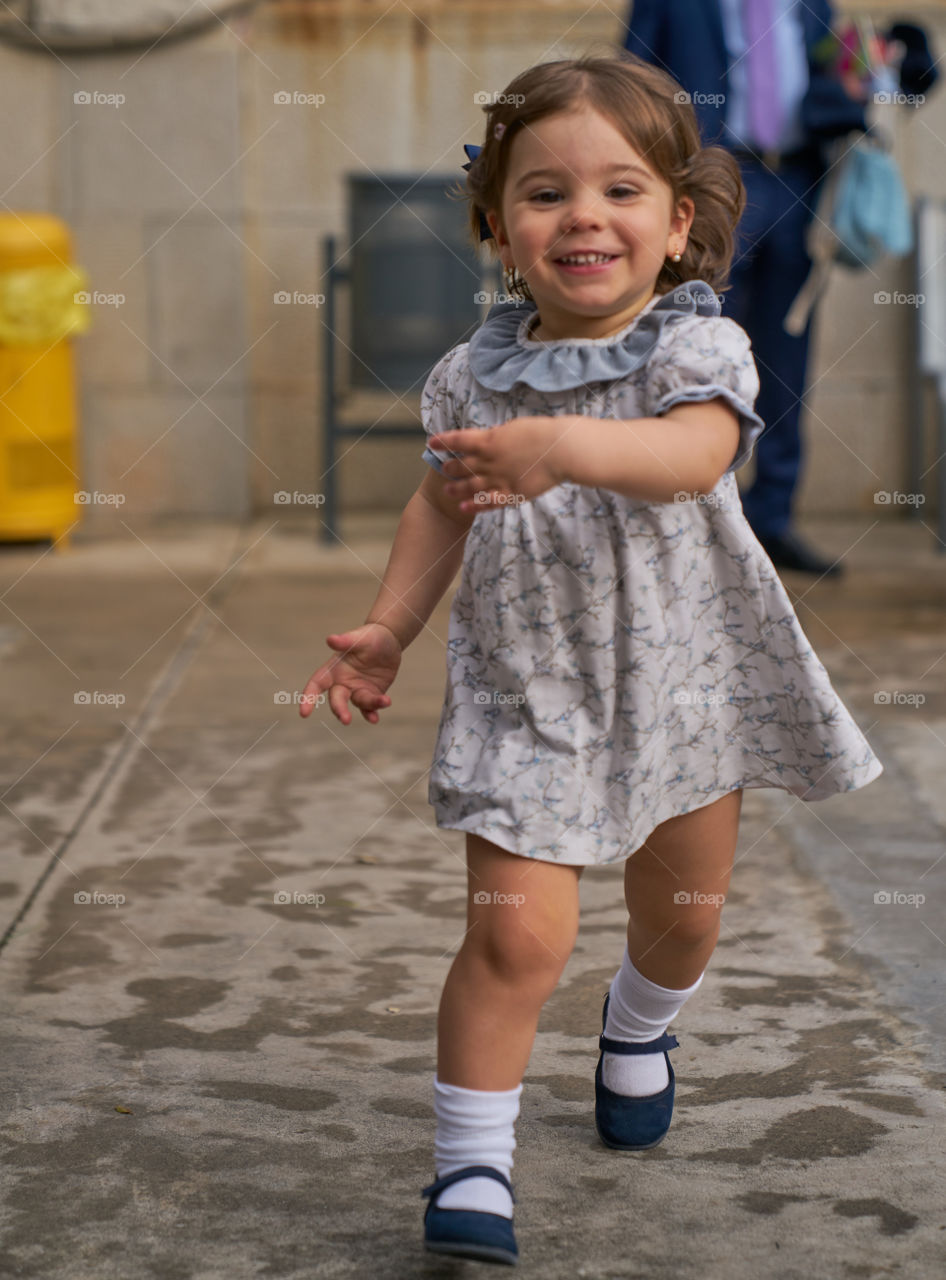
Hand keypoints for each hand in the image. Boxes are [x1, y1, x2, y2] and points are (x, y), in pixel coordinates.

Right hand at [298, 622, 401, 724]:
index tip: (304, 713)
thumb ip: (345, 641)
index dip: (309, 697)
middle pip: (337, 699)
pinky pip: (369, 708)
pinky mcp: (371, 695)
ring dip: (369, 705)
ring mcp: (357, 690)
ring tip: (384, 700)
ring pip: (358, 703)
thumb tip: (330, 639)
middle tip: (345, 719)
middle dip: (340, 709)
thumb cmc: (370, 636)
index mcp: (334, 669)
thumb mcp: (359, 637)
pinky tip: (375, 718)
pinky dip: (372, 713)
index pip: (317, 684)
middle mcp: (343, 682)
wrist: (389, 641)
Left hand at [428, 416, 572, 511]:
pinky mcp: (512, 493)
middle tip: (444, 468)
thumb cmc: (543, 433)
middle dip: (451, 466)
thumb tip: (489, 438)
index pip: (459, 439)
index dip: (443, 441)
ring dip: (457, 488)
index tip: (431, 442)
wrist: (561, 449)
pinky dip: (475, 506)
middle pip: (463, 464)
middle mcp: (490, 460)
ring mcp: (499, 478)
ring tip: (446, 490)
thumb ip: (498, 436)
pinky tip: (464, 507)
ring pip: (471, 485)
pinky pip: (489, 502)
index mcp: (490, 440)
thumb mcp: (514, 428)